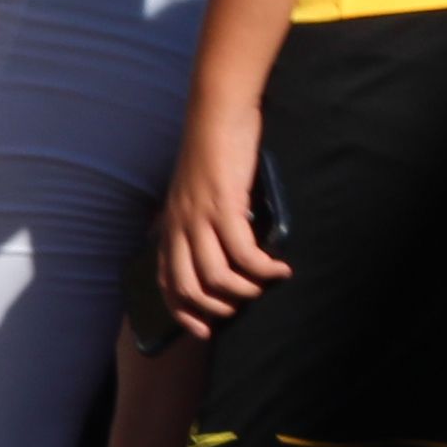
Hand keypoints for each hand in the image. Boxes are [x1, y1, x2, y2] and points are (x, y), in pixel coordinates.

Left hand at [157, 86, 282, 335]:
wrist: (216, 115)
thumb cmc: (214, 153)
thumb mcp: (200, 194)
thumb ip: (206, 223)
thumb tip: (230, 253)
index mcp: (170, 226)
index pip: (166, 282)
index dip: (182, 313)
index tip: (204, 331)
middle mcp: (178, 227)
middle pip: (187, 289)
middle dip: (214, 310)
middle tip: (241, 312)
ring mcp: (198, 218)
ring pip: (215, 277)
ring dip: (244, 292)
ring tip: (266, 287)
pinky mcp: (223, 206)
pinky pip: (242, 253)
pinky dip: (262, 269)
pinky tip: (280, 269)